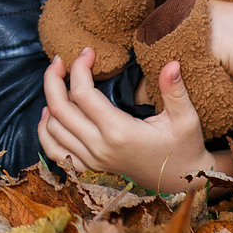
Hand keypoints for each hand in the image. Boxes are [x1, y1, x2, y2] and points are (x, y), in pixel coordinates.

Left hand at [38, 50, 232, 193]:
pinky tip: (49, 114)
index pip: (82, 94)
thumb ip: (175, 91)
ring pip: (52, 128)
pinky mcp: (89, 168)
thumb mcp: (186, 119)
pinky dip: (45, 131)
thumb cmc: (185, 147)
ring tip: (59, 79)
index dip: (79, 67)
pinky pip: (54, 151)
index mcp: (119, 132)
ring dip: (49, 100)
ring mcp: (91, 161)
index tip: (88, 51)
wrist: (182, 181)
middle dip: (54, 78)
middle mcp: (99, 148)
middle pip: (59, 108)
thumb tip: (171, 62)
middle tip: (61, 60)